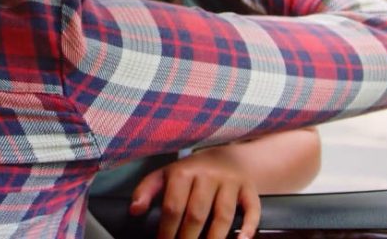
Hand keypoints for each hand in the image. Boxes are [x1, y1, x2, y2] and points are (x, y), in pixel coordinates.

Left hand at [130, 147, 260, 238]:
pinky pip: (252, 210)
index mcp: (184, 172)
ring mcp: (230, 182)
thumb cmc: (191, 172)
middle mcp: (208, 175)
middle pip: (197, 214)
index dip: (166, 231)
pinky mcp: (249, 189)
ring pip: (223, 215)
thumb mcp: (166, 174)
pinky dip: (248, 228)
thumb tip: (134, 210)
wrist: (227, 156)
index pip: (173, 207)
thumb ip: (147, 190)